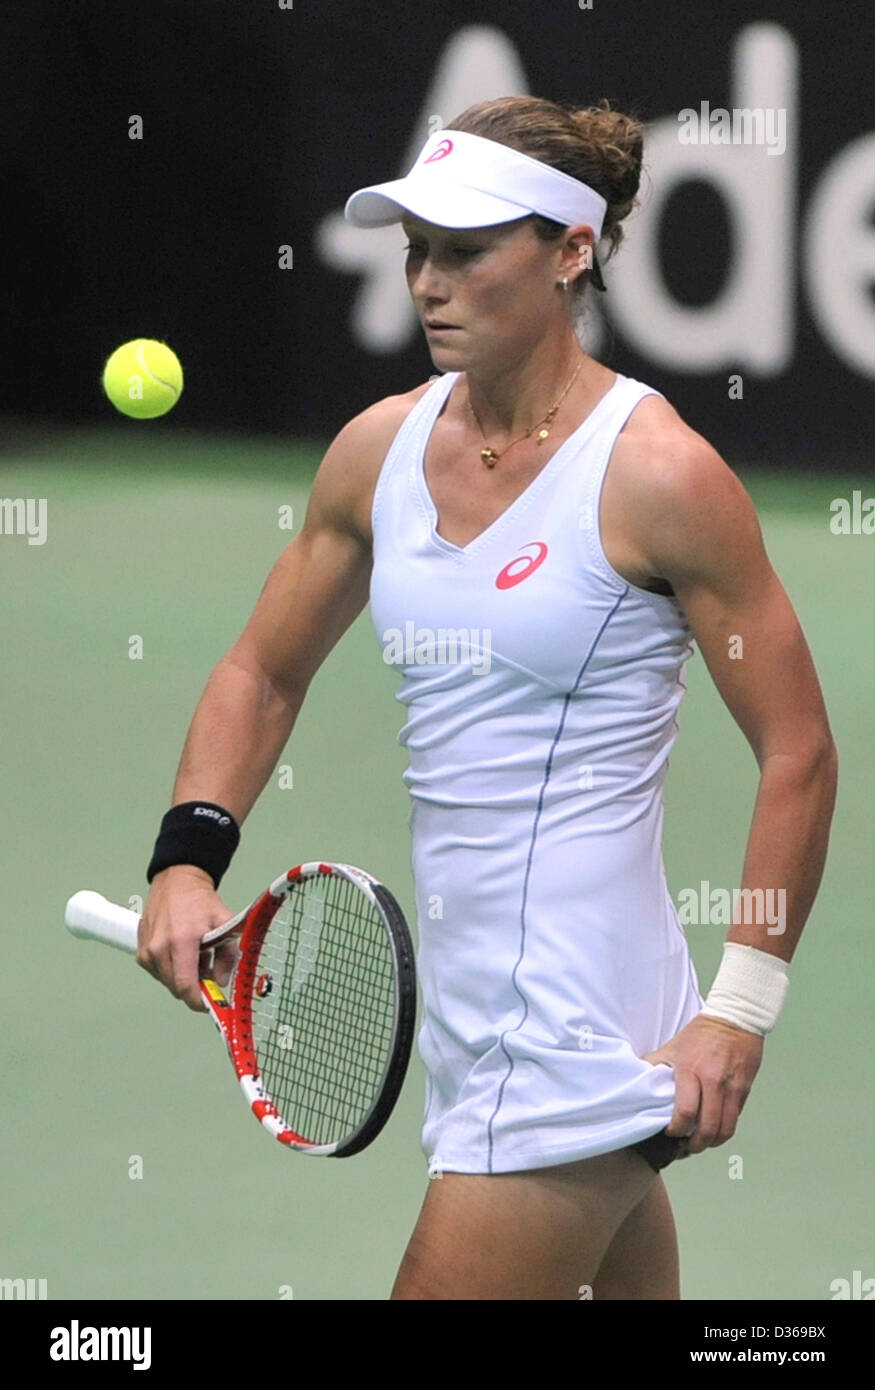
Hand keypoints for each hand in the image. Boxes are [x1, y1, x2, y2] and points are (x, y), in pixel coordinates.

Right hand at [137, 865, 237, 1011]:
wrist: (177, 880)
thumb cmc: (200, 901)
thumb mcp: (225, 925)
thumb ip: (227, 957)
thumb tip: (221, 983)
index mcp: (181, 940)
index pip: (184, 985)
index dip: (198, 1000)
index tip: (209, 1003)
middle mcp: (159, 947)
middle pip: (175, 987)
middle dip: (194, 987)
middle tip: (208, 972)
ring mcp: (146, 950)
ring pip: (167, 981)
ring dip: (182, 976)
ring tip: (196, 956)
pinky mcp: (141, 951)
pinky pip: (158, 972)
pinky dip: (171, 968)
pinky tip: (181, 952)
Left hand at [642, 1013, 763, 1155]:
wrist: (735, 1019)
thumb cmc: (700, 1033)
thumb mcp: (673, 1046)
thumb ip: (655, 1065)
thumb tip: (637, 1081)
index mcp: (690, 1070)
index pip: (685, 1112)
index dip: (676, 1130)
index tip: (671, 1132)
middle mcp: (713, 1081)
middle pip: (708, 1128)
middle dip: (696, 1144)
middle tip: (687, 1146)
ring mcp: (732, 1087)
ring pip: (726, 1129)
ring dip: (713, 1142)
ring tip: (702, 1142)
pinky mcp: (744, 1089)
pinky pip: (735, 1117)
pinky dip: (725, 1128)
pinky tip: (715, 1127)